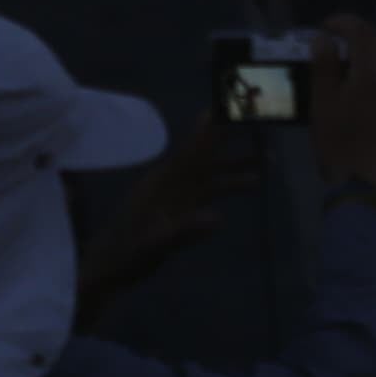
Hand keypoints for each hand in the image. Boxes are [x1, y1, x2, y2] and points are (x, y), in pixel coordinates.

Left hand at [76, 121, 260, 323]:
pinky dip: (229, 184)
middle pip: (206, 154)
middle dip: (230, 136)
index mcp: (163, 183)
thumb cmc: (126, 257)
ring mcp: (176, 195)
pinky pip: (209, 190)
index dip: (212, 128)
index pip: (194, 150)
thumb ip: (183, 232)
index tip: (229, 106)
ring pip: (212, 174)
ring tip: (268, 159)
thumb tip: (218, 218)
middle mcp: (171, 182)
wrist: (107, 270)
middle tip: (256, 118)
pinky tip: (249, 184)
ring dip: (237, 165)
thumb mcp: (153, 248)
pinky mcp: (179, 209)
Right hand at [309, 13, 375, 192]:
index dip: (344, 23)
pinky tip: (353, 94)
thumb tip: (324, 39)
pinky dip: (371, 78)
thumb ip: (324, 67)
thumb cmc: (339, 143)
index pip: (364, 33)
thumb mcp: (323, 103)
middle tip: (332, 44)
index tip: (324, 26)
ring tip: (338, 70)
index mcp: (373, 73)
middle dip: (357, 38)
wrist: (366, 186)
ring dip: (364, 59)